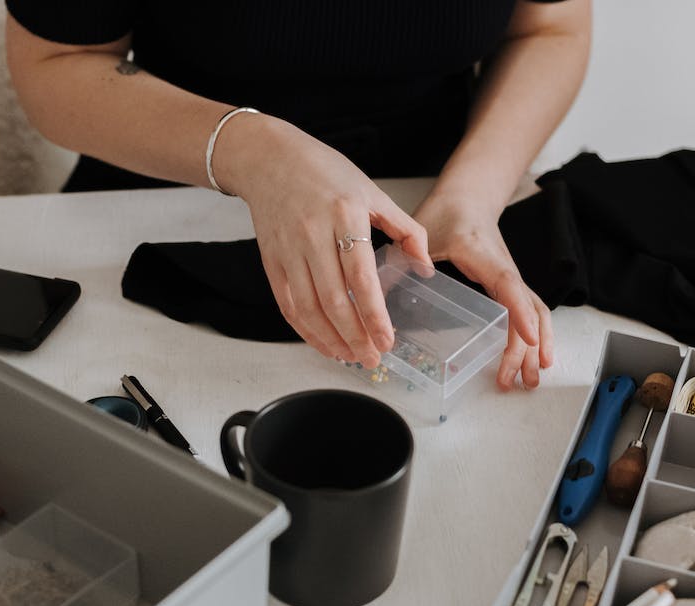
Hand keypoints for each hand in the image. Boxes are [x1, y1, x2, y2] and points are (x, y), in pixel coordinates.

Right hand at [215, 115, 430, 367]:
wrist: (269, 159)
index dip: (374, 314)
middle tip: (372, 358)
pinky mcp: (271, 261)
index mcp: (345, 216)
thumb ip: (405, 229)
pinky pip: (288, 304)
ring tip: (352, 357)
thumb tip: (424, 267)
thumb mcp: (374, 192)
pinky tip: (324, 343)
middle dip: (354, 337)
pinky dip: (305, 330)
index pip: (361, 277)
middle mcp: (313, 235)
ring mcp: (289, 250)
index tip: (387, 339)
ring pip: (308, 308)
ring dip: (330, 339)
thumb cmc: (325, 173)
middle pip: (334, 300)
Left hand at [413, 196, 553, 389]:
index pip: (508, 285)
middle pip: (528, 309)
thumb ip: (405, 259)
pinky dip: (534, 336)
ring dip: (536, 346)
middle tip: (515, 380)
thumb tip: (378, 295)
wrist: (469, 197)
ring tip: (530, 380)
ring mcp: (511, 278)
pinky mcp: (509, 285)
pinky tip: (531, 359)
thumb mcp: (422, 232)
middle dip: (526, 347)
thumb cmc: (447, 213)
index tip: (525, 338)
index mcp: (484, 255)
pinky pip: (530, 311)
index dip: (518, 312)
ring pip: (536, 312)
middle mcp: (505, 269)